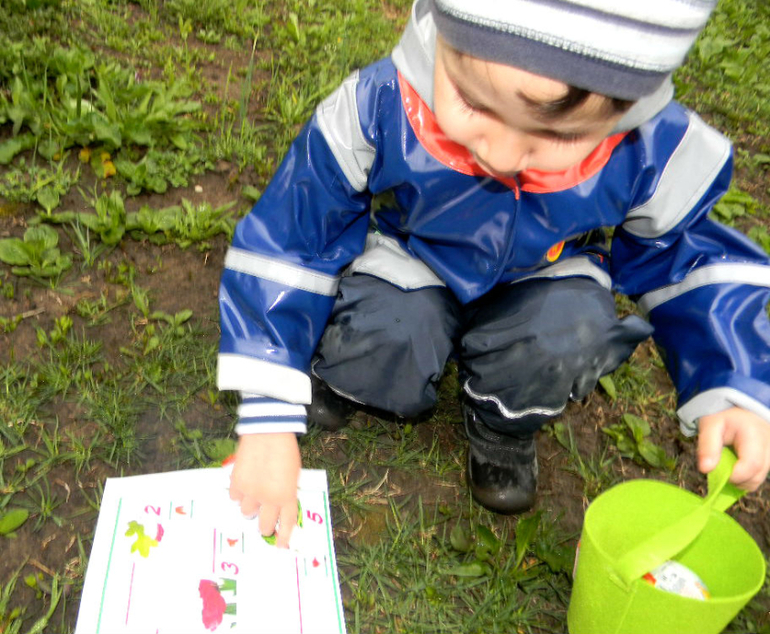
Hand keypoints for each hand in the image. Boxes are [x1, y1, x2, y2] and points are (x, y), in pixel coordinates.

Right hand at [229, 432, 300, 547]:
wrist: (268, 432)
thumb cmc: (286, 451)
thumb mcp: (294, 474)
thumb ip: (288, 491)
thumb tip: (281, 505)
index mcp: (288, 496)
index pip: (287, 524)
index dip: (284, 537)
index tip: (281, 545)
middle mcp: (269, 499)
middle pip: (265, 525)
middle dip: (266, 526)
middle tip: (265, 520)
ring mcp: (251, 492)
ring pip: (247, 513)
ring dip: (251, 507)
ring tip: (254, 494)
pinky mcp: (237, 483)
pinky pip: (235, 498)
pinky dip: (239, 494)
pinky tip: (244, 484)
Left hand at [697, 407, 769, 490]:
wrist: (737, 411)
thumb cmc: (722, 418)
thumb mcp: (710, 426)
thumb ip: (707, 447)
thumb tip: (705, 470)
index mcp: (754, 435)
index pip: (752, 464)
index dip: (735, 476)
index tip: (718, 472)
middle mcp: (769, 445)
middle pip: (758, 475)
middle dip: (736, 480)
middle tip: (720, 469)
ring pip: (759, 478)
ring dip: (741, 480)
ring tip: (728, 466)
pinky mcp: (769, 459)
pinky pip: (759, 476)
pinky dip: (746, 477)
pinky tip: (736, 467)